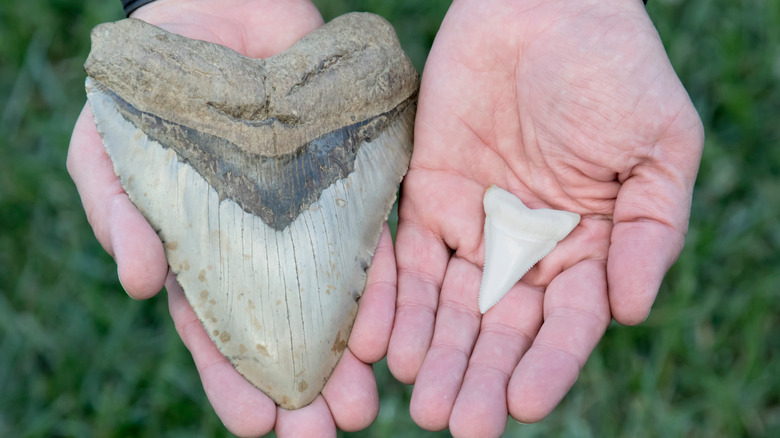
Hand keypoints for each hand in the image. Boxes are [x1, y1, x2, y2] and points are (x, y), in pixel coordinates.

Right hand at [68, 1, 394, 434]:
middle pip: (284, 330)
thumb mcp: (113, 149)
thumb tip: (136, 283)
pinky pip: (370, 241)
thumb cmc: (152, 91)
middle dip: (303, 386)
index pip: (219, 331)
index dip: (234, 379)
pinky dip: (379, 286)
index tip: (256, 427)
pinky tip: (388, 331)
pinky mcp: (350, 186)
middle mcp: (262, 249)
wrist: (214, 21)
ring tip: (365, 405)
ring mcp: (308, 221)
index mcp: (203, 255)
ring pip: (332, 299)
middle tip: (327, 433)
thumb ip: (118, 209)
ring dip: (347, 353)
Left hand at [387, 0, 702, 435]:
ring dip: (431, 352)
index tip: (522, 403)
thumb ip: (651, 232)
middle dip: (479, 375)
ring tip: (418, 400)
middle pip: (499, 327)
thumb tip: (633, 312)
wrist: (543, 7)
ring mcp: (471, 224)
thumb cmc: (615, 69)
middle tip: (459, 424)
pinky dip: (388, 300)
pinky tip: (377, 343)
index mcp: (586, 247)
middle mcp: (524, 248)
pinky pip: (400, 257)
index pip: (566, 322)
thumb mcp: (659, 147)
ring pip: (446, 304)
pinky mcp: (423, 197)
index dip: (548, 364)